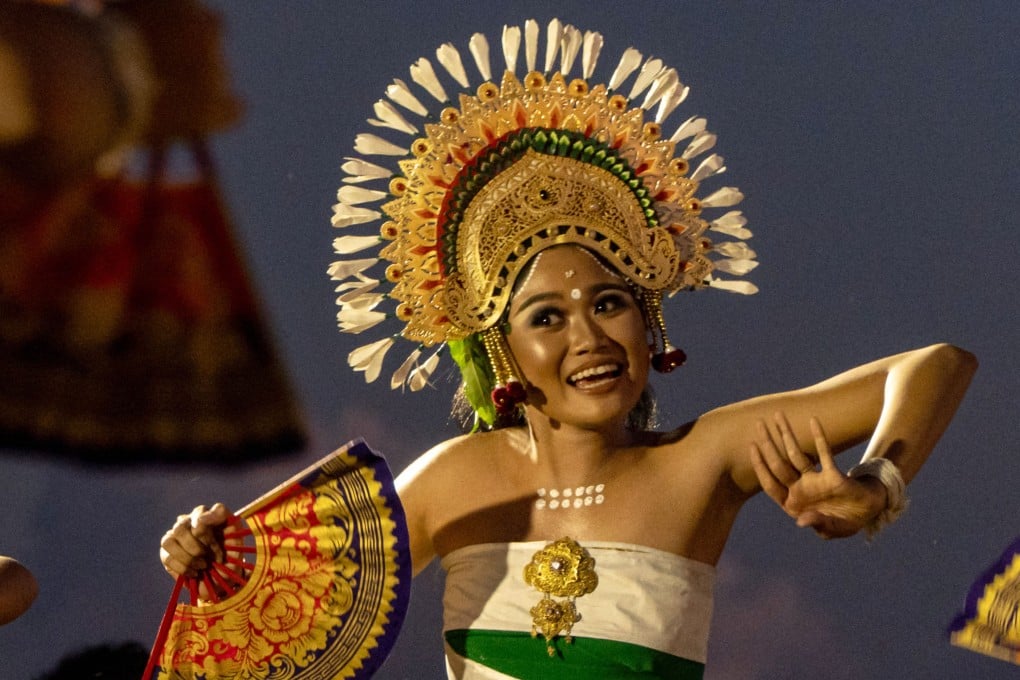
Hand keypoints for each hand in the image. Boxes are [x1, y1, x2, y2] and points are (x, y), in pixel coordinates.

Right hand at [159, 503, 230, 578]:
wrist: (222, 577)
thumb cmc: (230, 557)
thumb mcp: (237, 541)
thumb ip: (228, 525)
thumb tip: (200, 520)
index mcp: (210, 515)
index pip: (204, 510)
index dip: (209, 520)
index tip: (215, 535)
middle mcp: (190, 521)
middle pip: (181, 526)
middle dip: (196, 546)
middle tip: (209, 558)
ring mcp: (175, 536)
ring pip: (168, 541)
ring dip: (187, 557)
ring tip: (202, 566)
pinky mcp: (166, 552)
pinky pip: (167, 558)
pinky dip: (183, 568)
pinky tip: (195, 572)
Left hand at [750, 413, 887, 538]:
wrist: (867, 517)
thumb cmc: (842, 523)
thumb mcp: (830, 529)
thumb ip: (817, 524)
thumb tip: (801, 521)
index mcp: (793, 504)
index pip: (770, 484)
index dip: (760, 467)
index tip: (752, 446)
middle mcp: (800, 489)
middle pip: (779, 465)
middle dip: (768, 445)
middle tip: (758, 423)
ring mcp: (815, 481)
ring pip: (797, 455)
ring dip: (788, 435)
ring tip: (778, 415)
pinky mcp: (833, 475)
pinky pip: (825, 453)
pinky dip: (820, 438)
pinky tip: (813, 420)